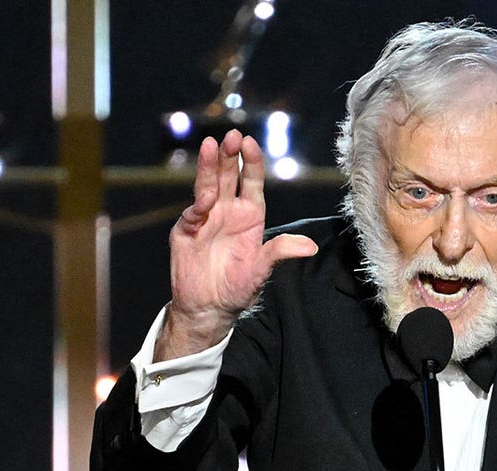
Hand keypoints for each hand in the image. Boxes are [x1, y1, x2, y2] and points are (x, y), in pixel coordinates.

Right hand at [156, 130, 317, 360]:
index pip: (251, 181)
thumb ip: (280, 252)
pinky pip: (193, 213)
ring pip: (208, 186)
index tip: (250, 144)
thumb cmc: (238, 287)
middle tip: (231, 137)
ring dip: (209, 167)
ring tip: (210, 146)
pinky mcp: (187, 230)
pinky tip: (205, 200)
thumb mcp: (262, 269)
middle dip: (229, 156)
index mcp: (250, 215)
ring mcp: (206, 218)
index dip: (251, 163)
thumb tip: (310, 247)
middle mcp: (228, 211)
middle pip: (228, 176)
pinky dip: (198, 206)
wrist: (210, 307)